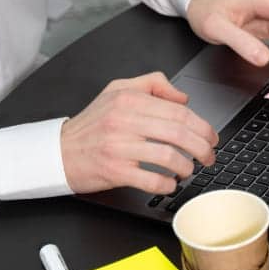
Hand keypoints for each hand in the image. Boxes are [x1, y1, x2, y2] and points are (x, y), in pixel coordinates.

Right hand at [60, 72, 218, 194]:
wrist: (57, 152)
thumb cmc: (91, 126)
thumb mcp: (117, 91)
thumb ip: (152, 85)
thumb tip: (183, 97)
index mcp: (128, 100)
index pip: (179, 112)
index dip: (203, 127)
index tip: (211, 137)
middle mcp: (123, 121)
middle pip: (179, 133)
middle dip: (203, 148)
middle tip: (209, 156)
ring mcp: (118, 146)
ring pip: (169, 157)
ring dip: (187, 167)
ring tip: (189, 169)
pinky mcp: (114, 170)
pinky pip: (151, 180)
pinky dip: (167, 184)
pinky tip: (169, 183)